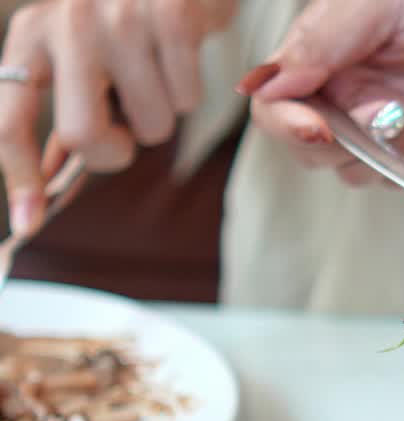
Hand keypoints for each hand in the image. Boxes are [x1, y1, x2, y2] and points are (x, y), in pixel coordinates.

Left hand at [0, 0, 235, 235]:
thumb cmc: (129, 28)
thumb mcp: (80, 60)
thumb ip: (63, 119)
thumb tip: (41, 196)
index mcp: (31, 37)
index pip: (10, 120)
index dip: (20, 177)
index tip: (29, 222)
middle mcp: (67, 22)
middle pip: (86, 137)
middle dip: (117, 150)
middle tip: (128, 127)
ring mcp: (120, 17)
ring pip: (152, 126)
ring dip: (163, 116)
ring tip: (156, 76)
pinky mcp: (172, 15)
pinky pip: (189, 99)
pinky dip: (191, 91)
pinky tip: (180, 59)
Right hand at [237, 0, 403, 185]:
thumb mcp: (373, 5)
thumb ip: (320, 46)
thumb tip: (263, 86)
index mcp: (322, 56)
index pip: (276, 108)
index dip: (288, 126)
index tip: (318, 128)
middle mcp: (351, 93)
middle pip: (317, 152)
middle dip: (349, 143)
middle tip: (387, 108)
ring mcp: (393, 121)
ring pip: (366, 171)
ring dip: (396, 146)